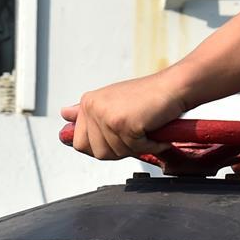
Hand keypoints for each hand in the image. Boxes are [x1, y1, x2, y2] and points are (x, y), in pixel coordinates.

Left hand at [60, 70, 185, 160]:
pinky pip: (134, 150)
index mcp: (89, 101)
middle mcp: (94, 106)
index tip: (120, 130)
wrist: (175, 87)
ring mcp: (107, 115)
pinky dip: (149, 145)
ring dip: (135, 146)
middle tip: (134, 130)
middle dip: (118, 148)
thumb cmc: (149, 96)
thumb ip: (87, 111)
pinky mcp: (124, 123)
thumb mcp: (113, 100)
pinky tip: (154, 129)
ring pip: (114, 153)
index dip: (103, 143)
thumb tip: (63, 113)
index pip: (80, 143)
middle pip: (96, 152)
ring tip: (145, 127)